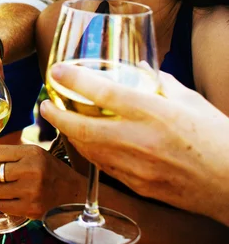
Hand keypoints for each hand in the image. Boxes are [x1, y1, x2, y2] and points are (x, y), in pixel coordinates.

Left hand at [0, 144, 83, 217]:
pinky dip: (2, 202)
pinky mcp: (31, 210)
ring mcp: (31, 192)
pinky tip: (12, 196)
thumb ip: (2, 152)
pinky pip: (2, 206)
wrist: (73, 192)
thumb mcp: (29, 153)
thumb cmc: (47, 169)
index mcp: (30, 152)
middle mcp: (30, 170)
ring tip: (4, 185)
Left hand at [40, 65, 228, 225]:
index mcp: (154, 112)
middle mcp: (140, 140)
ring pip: (89, 150)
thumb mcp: (190, 101)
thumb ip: (160, 82)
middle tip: (44, 105)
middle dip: (57, 116)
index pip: (103, 93)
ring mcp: (138, 167)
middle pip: (84, 127)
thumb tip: (139, 69)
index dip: (74, 80)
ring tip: (60, 122)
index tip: (56, 71)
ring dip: (70, 135)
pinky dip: (90, 153)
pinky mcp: (140, 185)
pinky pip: (105, 167)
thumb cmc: (218, 138)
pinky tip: (87, 144)